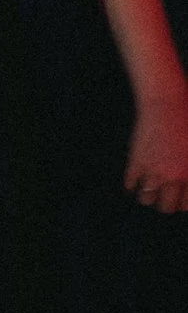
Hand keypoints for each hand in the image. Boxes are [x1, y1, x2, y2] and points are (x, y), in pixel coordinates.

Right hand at [124, 88, 187, 212]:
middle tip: (165, 198)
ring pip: (146, 199)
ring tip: (148, 190)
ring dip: (147, 196)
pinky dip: (131, 185)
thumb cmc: (186, 123)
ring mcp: (153, 170)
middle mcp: (173, 177)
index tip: (179, 200)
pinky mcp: (136, 161)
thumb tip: (183, 179)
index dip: (182, 204)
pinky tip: (134, 182)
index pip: (186, 204)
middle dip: (166, 205)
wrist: (167, 105)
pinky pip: (130, 184)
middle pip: (166, 207)